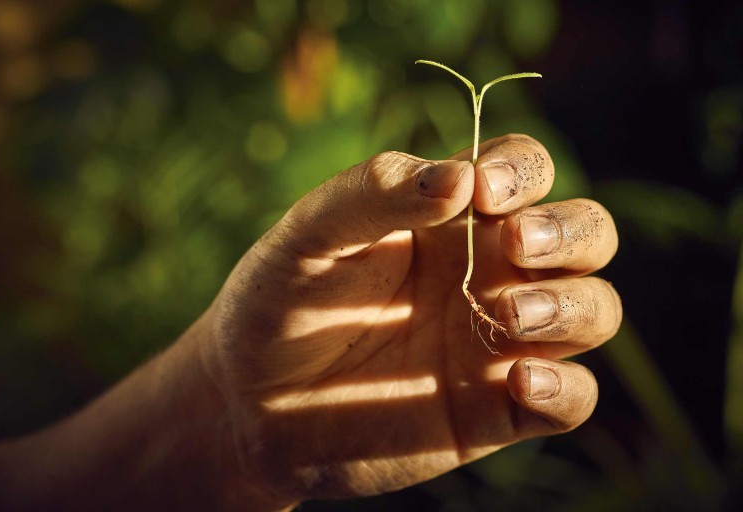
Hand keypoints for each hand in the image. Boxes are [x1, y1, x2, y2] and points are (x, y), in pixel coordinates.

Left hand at [202, 134, 620, 505]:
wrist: (253, 407)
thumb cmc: (278, 307)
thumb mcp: (309, 236)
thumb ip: (374, 195)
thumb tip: (461, 179)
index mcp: (449, 218)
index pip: (524, 169)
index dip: (522, 170)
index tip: (481, 191)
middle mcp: (488, 272)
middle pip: (586, 232)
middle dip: (568, 231)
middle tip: (511, 245)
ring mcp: (497, 341)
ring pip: (595, 310)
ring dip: (570, 305)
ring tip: (506, 315)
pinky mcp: (497, 410)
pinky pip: (573, 399)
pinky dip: (566, 389)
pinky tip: (517, 383)